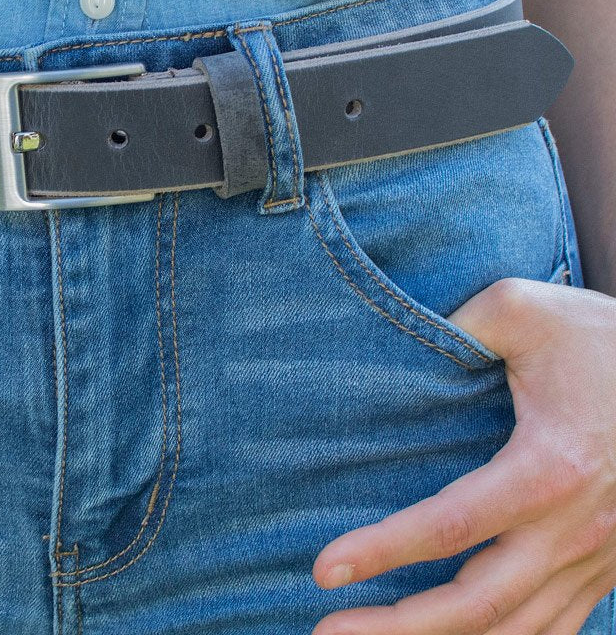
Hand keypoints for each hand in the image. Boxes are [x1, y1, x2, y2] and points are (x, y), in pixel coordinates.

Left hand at [310, 275, 615, 634]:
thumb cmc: (601, 338)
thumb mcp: (525, 309)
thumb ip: (460, 322)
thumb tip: (401, 333)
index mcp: (549, 467)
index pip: (450, 526)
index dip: (382, 550)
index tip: (325, 569)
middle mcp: (577, 528)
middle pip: (479, 602)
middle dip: (399, 626)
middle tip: (327, 629)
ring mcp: (600, 557)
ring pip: (518, 630)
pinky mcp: (610, 566)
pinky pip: (557, 626)